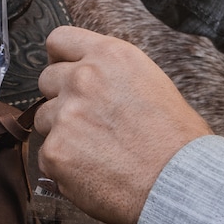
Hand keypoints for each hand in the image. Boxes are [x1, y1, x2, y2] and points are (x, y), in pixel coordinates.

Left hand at [35, 26, 211, 223]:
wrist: (179, 184)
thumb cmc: (177, 141)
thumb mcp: (152, 83)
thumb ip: (113, 76)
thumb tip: (90, 80)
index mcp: (110, 56)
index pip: (60, 39)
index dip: (59, 58)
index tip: (62, 69)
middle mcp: (83, 79)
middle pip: (46, 79)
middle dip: (61, 98)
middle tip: (87, 121)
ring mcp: (65, 115)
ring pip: (44, 119)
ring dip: (62, 133)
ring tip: (97, 151)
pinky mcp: (55, 152)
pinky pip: (47, 156)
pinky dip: (64, 166)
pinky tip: (93, 173)